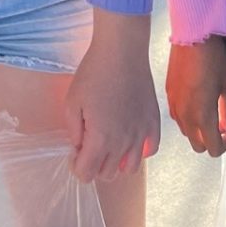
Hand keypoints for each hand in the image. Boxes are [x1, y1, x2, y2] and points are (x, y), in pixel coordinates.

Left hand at [65, 10, 160, 181]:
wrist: (122, 52)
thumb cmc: (93, 74)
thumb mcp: (72, 102)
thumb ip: (74, 132)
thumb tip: (79, 147)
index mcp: (101, 139)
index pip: (87, 174)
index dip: (77, 167)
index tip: (75, 153)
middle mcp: (123, 143)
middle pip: (107, 174)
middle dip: (94, 165)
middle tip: (88, 145)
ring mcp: (141, 134)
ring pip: (129, 169)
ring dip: (116, 162)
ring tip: (108, 144)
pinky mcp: (153, 123)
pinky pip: (150, 151)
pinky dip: (139, 151)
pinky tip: (129, 137)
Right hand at [166, 37, 225, 157]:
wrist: (193, 36)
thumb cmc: (215, 60)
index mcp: (202, 116)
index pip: (213, 148)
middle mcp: (184, 116)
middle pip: (198, 145)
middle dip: (213, 139)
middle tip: (224, 123)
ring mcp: (174, 106)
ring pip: (187, 132)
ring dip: (199, 129)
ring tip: (211, 112)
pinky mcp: (168, 95)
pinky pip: (178, 117)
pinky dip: (189, 118)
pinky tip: (198, 101)